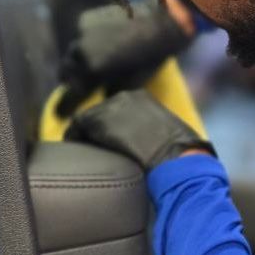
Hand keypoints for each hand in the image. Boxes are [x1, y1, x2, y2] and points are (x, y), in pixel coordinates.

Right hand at [59, 0, 193, 114]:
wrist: (160, 22)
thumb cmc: (149, 58)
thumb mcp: (130, 84)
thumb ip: (107, 93)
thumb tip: (97, 98)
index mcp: (91, 72)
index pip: (69, 96)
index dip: (64, 108)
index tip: (60, 114)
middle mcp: (80, 52)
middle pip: (66, 72)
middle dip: (71, 81)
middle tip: (79, 85)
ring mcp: (81, 33)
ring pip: (72, 53)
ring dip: (78, 60)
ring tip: (92, 62)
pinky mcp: (85, 19)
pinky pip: (79, 36)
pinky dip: (86, 42)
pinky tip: (100, 41)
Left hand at [64, 88, 214, 170]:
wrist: (177, 158)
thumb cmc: (180, 154)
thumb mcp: (167, 134)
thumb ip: (153, 132)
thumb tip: (150, 145)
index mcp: (144, 97)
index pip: (117, 109)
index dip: (111, 126)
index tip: (108, 142)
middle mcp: (126, 96)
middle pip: (101, 111)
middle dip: (96, 130)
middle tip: (92, 147)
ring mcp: (111, 106)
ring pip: (88, 119)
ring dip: (84, 134)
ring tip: (82, 150)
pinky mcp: (98, 121)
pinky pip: (77, 127)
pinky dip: (74, 137)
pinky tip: (76, 149)